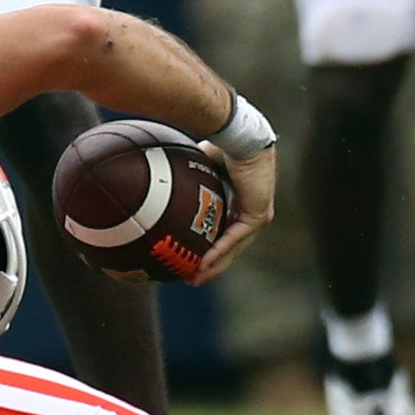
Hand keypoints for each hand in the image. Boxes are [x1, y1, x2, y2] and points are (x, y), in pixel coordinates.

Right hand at [192, 141, 274, 283]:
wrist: (238, 136)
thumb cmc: (221, 143)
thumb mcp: (197, 163)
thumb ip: (185, 175)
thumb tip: (155, 176)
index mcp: (238, 198)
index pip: (224, 228)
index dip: (208, 244)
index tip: (189, 257)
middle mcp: (250, 209)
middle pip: (230, 244)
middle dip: (211, 264)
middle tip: (191, 277)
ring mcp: (258, 213)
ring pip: (235, 247)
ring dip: (215, 264)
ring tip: (194, 278)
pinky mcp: (259, 215)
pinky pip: (236, 238)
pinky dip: (219, 251)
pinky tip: (203, 264)